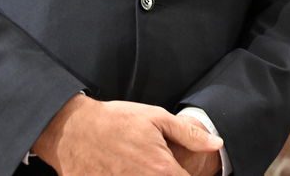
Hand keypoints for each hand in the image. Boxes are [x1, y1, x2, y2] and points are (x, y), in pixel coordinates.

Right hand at [32, 95, 222, 175]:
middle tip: (155, 162)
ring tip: (138, 163)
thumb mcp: (156, 118)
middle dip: (169, 174)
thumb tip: (216, 144)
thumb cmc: (115, 121)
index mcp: (162, 169)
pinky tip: (123, 168)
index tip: (185, 168)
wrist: (73, 130)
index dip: (190, 175)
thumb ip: (189, 134)